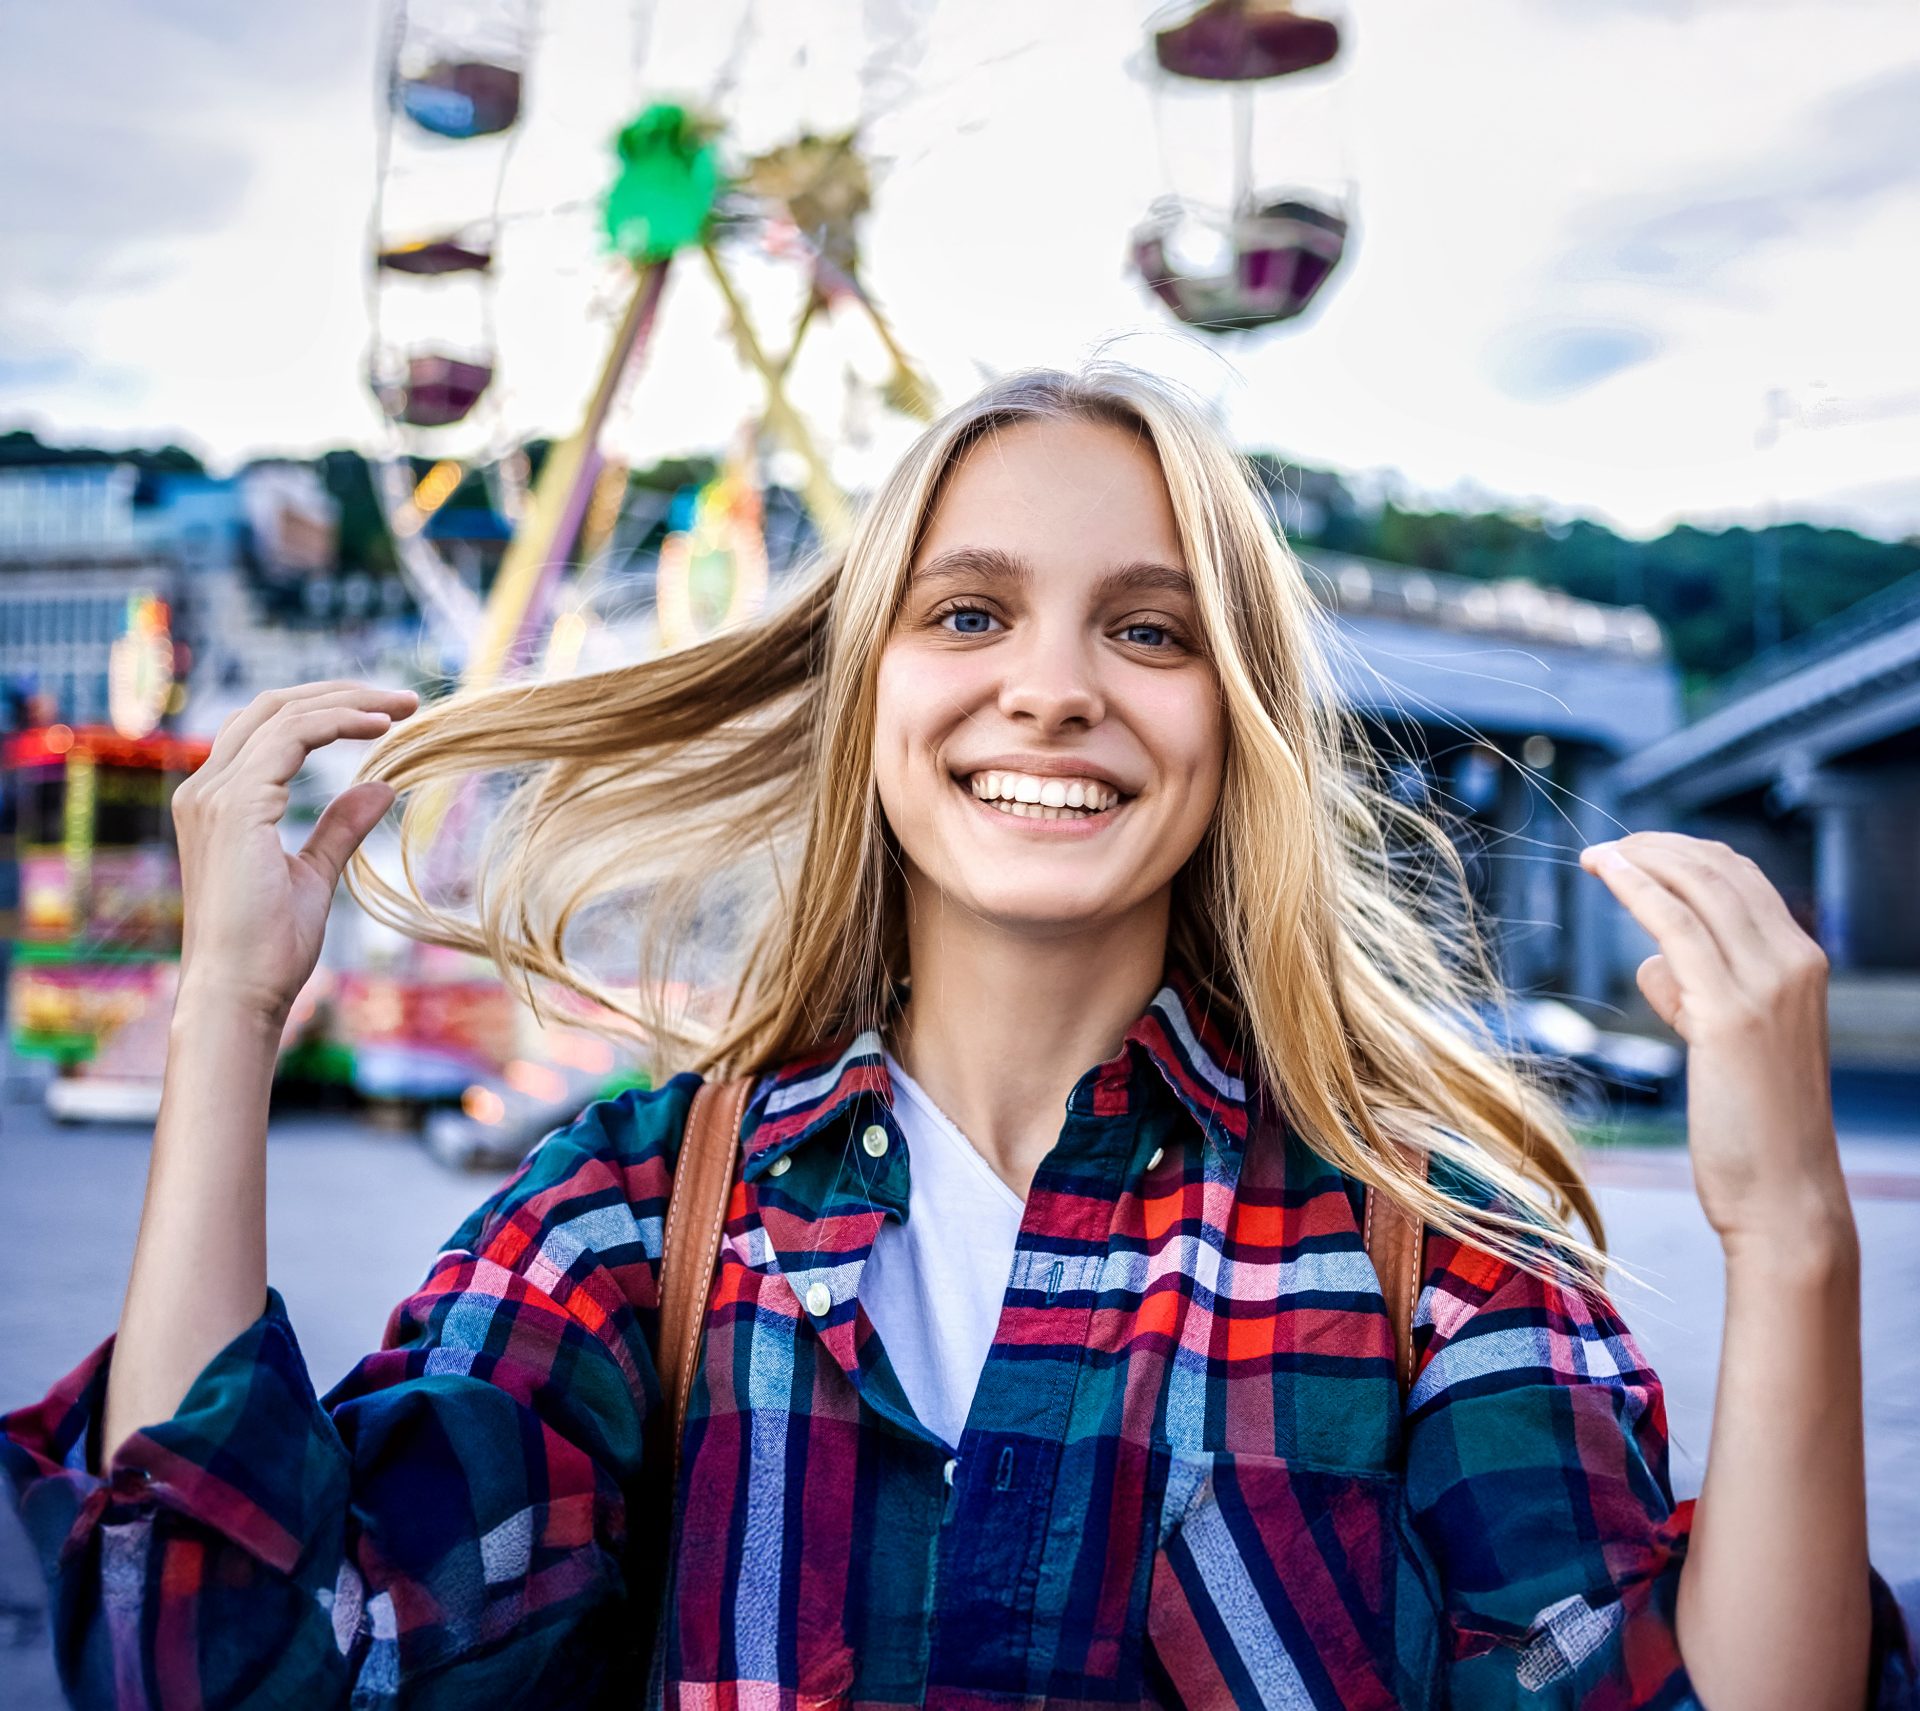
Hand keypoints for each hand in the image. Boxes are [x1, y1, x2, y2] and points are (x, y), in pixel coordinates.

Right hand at [171, 680, 418, 1022]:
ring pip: (283, 715)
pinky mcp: (235, 806)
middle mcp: (205, 790)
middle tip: (402, 699)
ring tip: (402, 707)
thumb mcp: (312, 875)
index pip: (267, 730)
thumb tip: (380, 787)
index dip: (325, 711)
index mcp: (217, 803)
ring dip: (348, 702)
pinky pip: (291, 738)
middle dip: (339, 694)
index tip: (386, 715)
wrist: (239, 992)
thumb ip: (338, 829)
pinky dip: (337, 723)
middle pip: (272, 708)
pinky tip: (379, 728)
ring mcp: (214, 795)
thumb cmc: (267, 948)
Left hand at [1578, 831, 1851, 1253]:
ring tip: (1596, 855)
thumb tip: (1652, 960)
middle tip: (1608, 845)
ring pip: (1698, 890)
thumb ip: (1696, 992)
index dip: (1685, 853)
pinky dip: (1638, 889)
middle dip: (1659, 847)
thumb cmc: (1749, 1123)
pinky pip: (1676, 928)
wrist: (1783, 1193)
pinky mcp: (1730, 1013)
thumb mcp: (1727, 1040)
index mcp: (1803, 963)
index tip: (1637, 848)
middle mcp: (1795, 962)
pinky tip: (1605, 872)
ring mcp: (1767, 985)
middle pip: (1720, 872)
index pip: (1743, 879)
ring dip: (1641, 860)